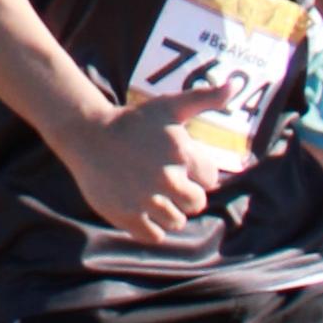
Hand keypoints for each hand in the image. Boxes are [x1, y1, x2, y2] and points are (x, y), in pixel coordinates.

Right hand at [65, 100, 235, 247]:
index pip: (210, 179)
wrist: (88, 135)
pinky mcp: (127, 216)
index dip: (197, 173)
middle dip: (185, 194)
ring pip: (176, 222)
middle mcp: (167, 178)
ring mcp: (146, 199)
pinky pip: (154, 236)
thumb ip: (204, 98)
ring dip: (169, 212)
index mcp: (182, 153)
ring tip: (152, 195)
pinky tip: (142, 209)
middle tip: (165, 181)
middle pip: (196, 203)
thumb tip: (234, 86)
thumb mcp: (169, 106)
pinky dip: (151, 228)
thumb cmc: (133, 120)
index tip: (180, 165)